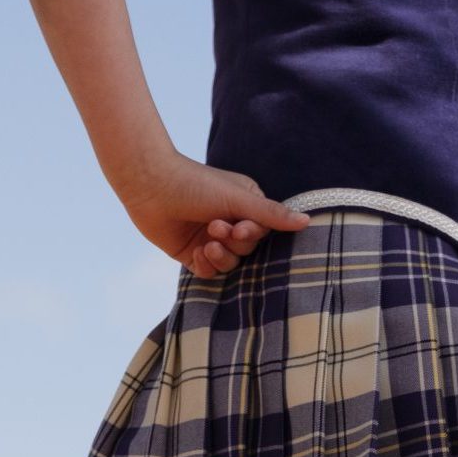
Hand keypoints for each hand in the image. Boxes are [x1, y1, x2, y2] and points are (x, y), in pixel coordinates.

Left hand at [118, 150, 310, 279]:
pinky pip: (208, 272)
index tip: (239, 227)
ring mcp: (211, 239)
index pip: (263, 231)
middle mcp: (231, 222)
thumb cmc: (196, 184)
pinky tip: (198, 252)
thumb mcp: (238, 198)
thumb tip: (306, 222)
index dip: (252, 234)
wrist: (150, 187)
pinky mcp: (192, 253)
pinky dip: (206, 265)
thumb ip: (271, 214)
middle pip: (247, 249)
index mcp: (246, 204)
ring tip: (208, 243)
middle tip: (216, 227)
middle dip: (234, 243)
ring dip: (221, 256)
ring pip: (230, 263)